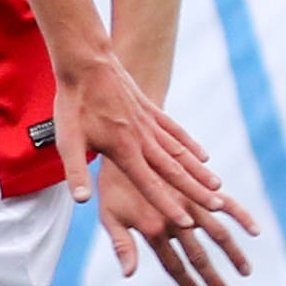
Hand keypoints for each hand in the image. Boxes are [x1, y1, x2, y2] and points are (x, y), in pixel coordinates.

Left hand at [46, 48, 233, 230]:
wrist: (87, 62)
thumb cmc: (73, 103)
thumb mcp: (66, 140)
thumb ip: (75, 171)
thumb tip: (82, 200)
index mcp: (123, 149)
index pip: (148, 183)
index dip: (166, 205)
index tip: (185, 222)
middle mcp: (143, 138)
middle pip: (174, 171)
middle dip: (195, 192)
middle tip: (218, 208)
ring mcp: (150, 124)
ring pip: (180, 153)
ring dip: (198, 172)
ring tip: (217, 188)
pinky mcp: (152, 112)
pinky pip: (176, 132)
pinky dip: (191, 146)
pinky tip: (204, 157)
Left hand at [97, 156, 259, 285]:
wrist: (124, 144)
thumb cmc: (111, 184)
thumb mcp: (109, 216)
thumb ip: (122, 245)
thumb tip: (128, 274)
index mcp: (151, 229)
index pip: (172, 264)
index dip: (186, 282)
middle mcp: (175, 219)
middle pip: (198, 255)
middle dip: (212, 277)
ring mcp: (190, 203)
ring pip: (218, 234)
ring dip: (233, 254)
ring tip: (246, 271)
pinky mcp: (199, 185)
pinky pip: (227, 203)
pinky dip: (241, 216)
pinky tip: (254, 231)